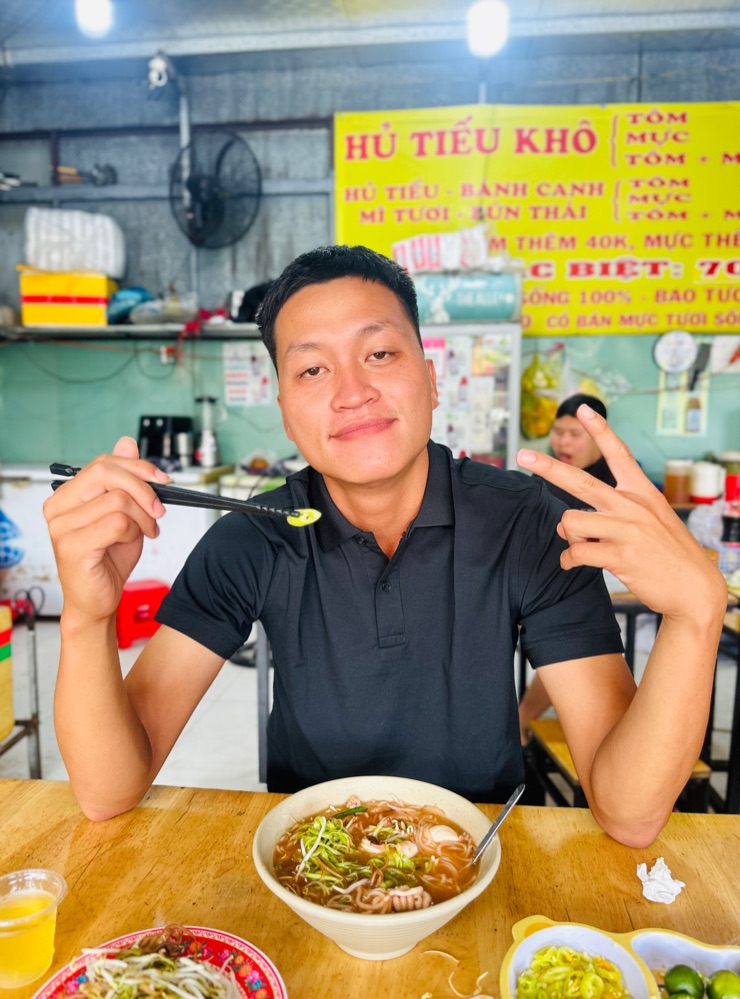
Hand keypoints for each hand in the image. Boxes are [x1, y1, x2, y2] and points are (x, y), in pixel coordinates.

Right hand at [43, 437, 170, 624]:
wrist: (97, 601)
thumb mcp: (124, 513)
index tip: (162, 479)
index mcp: (67, 495)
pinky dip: (134, 531)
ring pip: (118, 499)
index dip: (137, 467)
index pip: (102, 463)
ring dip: (143, 517)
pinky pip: (117, 522)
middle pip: (107, 473)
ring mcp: (61, 526)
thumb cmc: (108, 560)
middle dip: (143, 488)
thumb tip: (127, 443)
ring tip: (146, 532)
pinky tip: (133, 542)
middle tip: (159, 509)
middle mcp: (58, 507)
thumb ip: (124, 480)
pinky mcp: (72, 545)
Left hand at [516, 404, 726, 621]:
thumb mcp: (649, 523)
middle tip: (521, 455)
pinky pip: (575, 552)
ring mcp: (627, 530)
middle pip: (580, 481)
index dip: (600, 430)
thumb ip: (609, 516)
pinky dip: (568, 560)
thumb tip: (566, 523)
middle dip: (547, 467)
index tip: (583, 409)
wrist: (695, 589)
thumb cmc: (667, 555)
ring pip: (570, 522)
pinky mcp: (620, 556)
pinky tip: (572, 564)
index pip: (619, 453)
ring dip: (569, 537)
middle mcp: (633, 506)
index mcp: (642, 493)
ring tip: (583, 546)